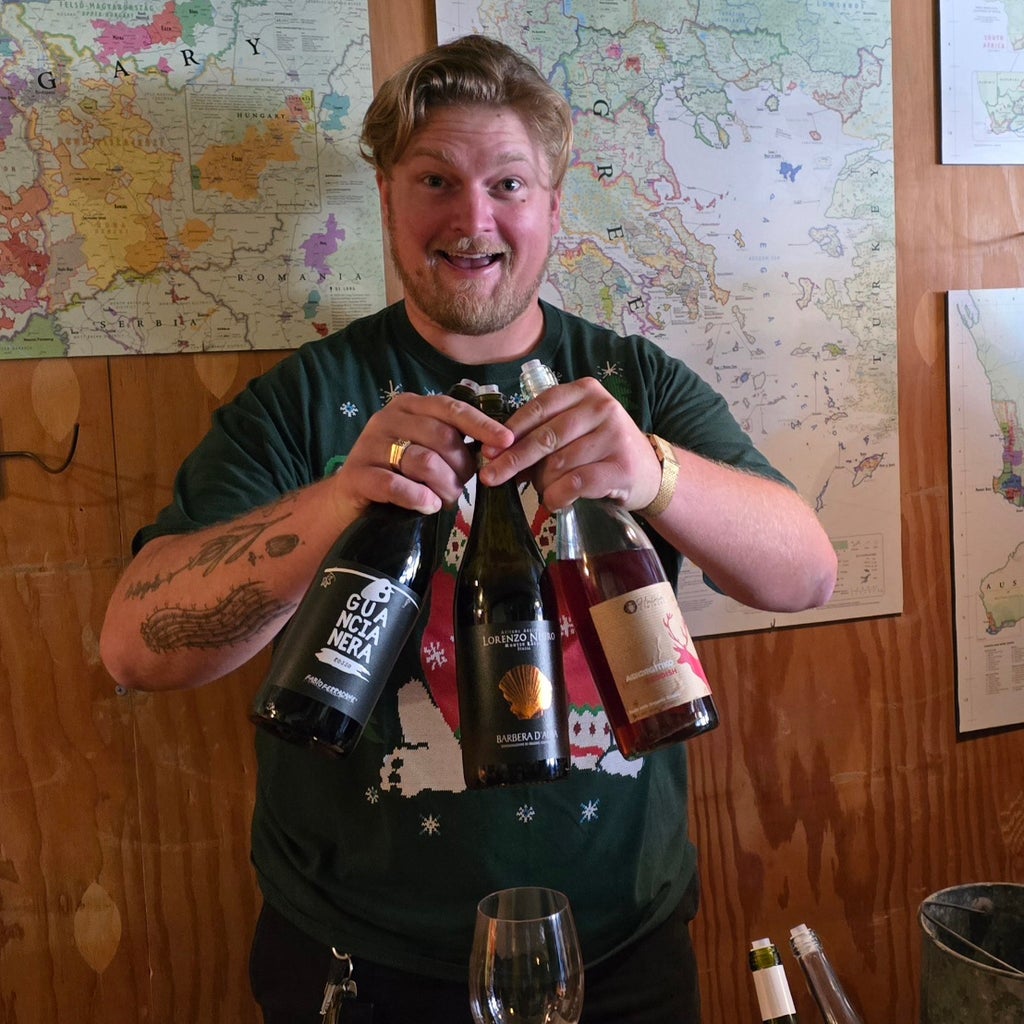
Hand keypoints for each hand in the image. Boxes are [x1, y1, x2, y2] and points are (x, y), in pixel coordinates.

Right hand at [336, 391, 514, 514]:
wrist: (350, 503)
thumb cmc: (398, 476)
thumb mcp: (426, 451)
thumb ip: (452, 444)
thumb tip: (496, 449)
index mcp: (409, 406)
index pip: (452, 408)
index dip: (481, 425)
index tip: (506, 441)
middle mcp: (388, 418)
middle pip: (441, 437)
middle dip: (461, 468)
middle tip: (461, 489)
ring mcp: (369, 444)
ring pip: (423, 460)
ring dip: (443, 487)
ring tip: (444, 501)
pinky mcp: (357, 474)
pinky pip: (396, 484)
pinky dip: (418, 497)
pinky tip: (428, 506)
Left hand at [478, 377, 661, 509]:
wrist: (650, 472)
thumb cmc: (602, 450)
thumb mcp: (576, 430)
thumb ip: (543, 435)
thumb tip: (497, 456)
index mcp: (585, 391)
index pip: (539, 408)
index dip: (510, 432)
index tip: (488, 451)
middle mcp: (602, 407)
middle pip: (545, 437)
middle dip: (514, 460)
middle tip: (491, 477)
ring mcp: (614, 436)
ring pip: (558, 463)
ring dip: (542, 484)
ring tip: (543, 491)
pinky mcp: (621, 466)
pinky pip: (575, 483)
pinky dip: (558, 497)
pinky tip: (554, 503)